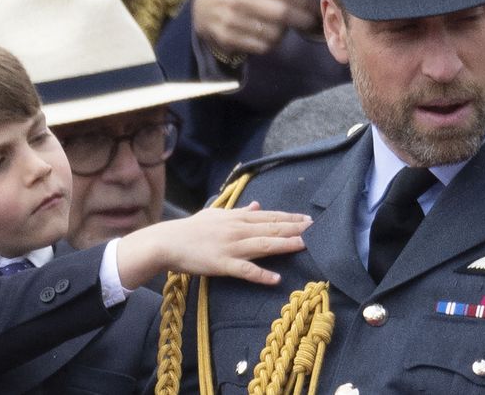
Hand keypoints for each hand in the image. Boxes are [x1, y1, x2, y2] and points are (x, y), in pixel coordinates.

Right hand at [117, 202, 311, 288]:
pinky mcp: (222, 264)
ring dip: (285, 245)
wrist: (167, 241)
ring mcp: (230, 247)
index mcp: (236, 217)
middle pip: (271, 229)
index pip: (269, 216)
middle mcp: (237, 229)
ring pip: (263, 245)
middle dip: (295, 229)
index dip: (290, 218)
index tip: (308, 219)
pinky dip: (260, 275)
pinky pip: (244, 270)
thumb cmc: (191, 229)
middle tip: (317, 229)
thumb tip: (257, 205)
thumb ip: (238, 210)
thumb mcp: (216, 214)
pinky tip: (275, 279)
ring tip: (304, 245)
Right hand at [193, 0, 319, 56]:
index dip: (305, 0)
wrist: (201, 5)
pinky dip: (270, 43)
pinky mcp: (228, 39)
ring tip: (280, 28)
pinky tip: (266, 36)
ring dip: (284, 33)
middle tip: (310, 22)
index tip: (316, 7)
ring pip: (274, 34)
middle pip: (282, 13)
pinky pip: (262, 47)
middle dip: (302, 19)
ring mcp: (232, 20)